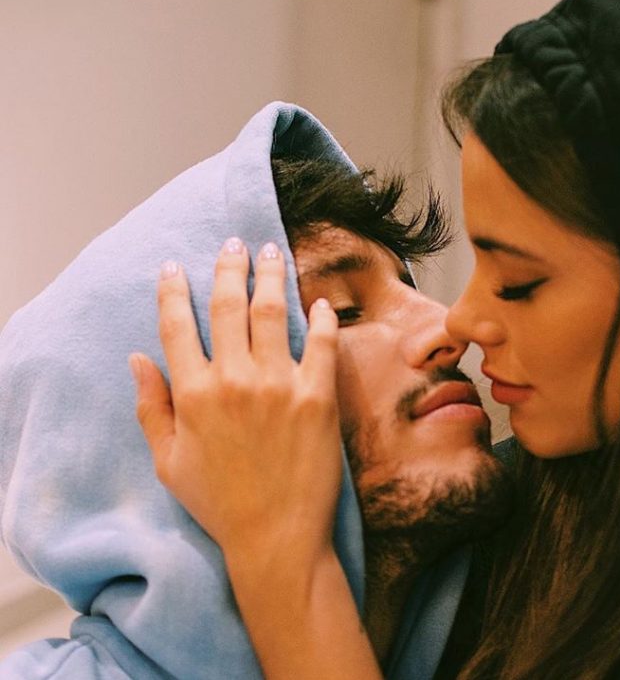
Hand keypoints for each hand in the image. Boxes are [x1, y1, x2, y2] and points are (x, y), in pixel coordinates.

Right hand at [131, 238, 341, 563]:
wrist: (276, 536)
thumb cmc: (219, 503)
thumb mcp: (168, 461)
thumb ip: (151, 407)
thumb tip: (138, 359)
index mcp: (194, 393)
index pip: (177, 325)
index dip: (172, 290)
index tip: (172, 266)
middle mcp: (235, 379)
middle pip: (227, 305)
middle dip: (228, 266)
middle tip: (235, 243)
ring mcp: (280, 384)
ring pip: (272, 312)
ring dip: (271, 276)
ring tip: (273, 252)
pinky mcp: (319, 395)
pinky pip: (323, 343)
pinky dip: (321, 318)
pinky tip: (318, 301)